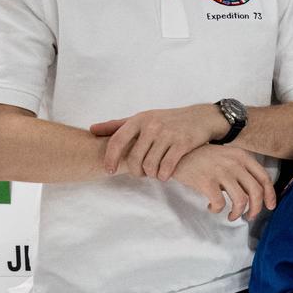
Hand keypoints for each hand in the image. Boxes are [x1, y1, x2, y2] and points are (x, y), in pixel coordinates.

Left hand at [93, 104, 228, 178]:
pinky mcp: (183, 143)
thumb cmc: (168, 120)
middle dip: (135, 171)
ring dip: (151, 175)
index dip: (110, 158)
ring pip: (151, 165)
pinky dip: (164, 175)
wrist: (201, 117)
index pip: (117, 141)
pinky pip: (167, 167)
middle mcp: (152, 125)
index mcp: (139, 119)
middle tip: (141, 174)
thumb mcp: (142, 118)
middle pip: (134, 158)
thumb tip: (92, 130)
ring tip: (154, 174)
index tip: (108, 171)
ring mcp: (168, 134)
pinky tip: (165, 175)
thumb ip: (117, 125)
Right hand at [168, 144, 276, 220]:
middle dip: (255, 209)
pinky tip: (211, 207)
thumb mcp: (227, 156)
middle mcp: (234, 163)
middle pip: (256, 192)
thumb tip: (255, 194)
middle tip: (249, 216)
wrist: (177, 153)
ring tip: (231, 215)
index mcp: (242, 156)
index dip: (270, 195)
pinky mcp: (206, 181)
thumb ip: (241, 170)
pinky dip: (217, 210)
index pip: (264, 178)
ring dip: (237, 213)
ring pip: (241, 201)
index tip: (270, 207)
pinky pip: (220, 203)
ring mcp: (221, 172)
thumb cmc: (203, 158)